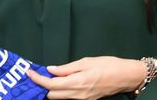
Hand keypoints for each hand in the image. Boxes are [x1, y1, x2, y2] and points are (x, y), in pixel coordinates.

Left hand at [26, 56, 156, 99]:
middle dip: (41, 86)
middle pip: (52, 95)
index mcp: (77, 83)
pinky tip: (58, 82)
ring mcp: (82, 99)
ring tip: (44, 77)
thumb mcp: (86, 61)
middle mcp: (78, 95)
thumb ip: (67, 68)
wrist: (127, 77)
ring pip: (59, 98)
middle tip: (35, 74)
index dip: (38, 79)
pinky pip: (68, 98)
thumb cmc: (108, 66)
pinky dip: (60, 91)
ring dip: (50, 90)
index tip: (29, 72)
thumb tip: (51, 70)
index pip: (51, 85)